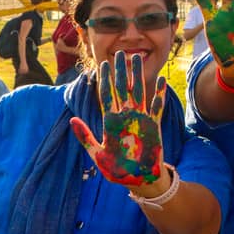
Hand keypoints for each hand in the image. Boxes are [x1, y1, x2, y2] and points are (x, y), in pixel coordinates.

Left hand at [70, 51, 165, 186]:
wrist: (139, 180)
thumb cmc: (117, 171)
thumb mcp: (97, 154)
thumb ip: (86, 137)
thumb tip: (72, 119)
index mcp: (111, 122)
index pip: (106, 95)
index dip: (104, 79)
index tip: (102, 64)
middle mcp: (125, 116)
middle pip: (122, 88)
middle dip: (121, 71)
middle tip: (120, 53)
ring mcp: (140, 119)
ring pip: (139, 92)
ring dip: (138, 75)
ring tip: (137, 59)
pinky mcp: (154, 125)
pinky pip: (157, 106)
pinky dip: (158, 94)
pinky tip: (160, 80)